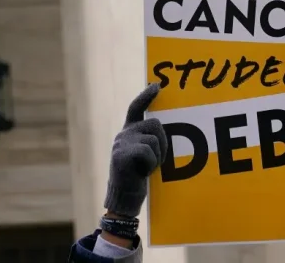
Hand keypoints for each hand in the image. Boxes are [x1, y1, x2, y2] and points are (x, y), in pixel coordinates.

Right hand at [104, 83, 167, 218]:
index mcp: (129, 132)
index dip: (146, 95)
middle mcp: (123, 134)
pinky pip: (148, 152)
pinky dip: (151, 164)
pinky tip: (141, 173)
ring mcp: (121, 143)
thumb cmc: (138, 176)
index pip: (136, 108)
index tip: (157, 86)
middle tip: (155, 161)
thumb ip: (148, 139)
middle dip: (163, 142)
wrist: (124, 198)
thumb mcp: (144, 153)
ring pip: (154, 140)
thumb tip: (163, 127)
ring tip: (146, 168)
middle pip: (155, 124)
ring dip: (157, 157)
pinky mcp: (121, 154)